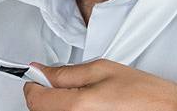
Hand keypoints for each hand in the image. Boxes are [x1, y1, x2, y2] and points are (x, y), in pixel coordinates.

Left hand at [23, 58, 176, 110]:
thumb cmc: (143, 93)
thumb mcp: (102, 69)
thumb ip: (66, 73)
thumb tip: (40, 72)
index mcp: (75, 106)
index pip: (34, 98)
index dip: (34, 82)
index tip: (39, 75)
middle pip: (41, 110)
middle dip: (48, 94)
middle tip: (68, 83)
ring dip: (59, 105)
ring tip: (84, 96)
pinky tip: (89, 106)